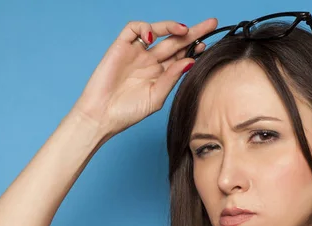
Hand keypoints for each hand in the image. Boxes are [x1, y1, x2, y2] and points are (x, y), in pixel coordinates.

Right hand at [70, 18, 217, 139]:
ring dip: (172, 27)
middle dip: (193, 33)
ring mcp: (136, 53)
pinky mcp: (120, 47)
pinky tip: (152, 37)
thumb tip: (191, 61)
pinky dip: (144, 27)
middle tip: (211, 24)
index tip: (207, 46)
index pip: (181, 56)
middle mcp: (150, 61)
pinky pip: (133, 29)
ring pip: (157, 31)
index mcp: (160, 74)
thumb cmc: (126, 112)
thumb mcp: (156, 97)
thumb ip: (172, 78)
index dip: (195, 49)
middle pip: (175, 41)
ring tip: (184, 30)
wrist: (101, 116)